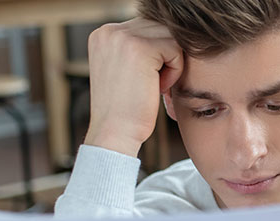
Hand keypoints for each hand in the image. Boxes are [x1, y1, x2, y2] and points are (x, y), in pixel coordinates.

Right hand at [84, 18, 183, 156]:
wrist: (115, 134)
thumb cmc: (126, 111)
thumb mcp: (126, 71)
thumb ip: (139, 49)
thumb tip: (169, 34)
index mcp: (104, 34)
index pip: (147, 27)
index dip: (157, 55)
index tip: (146, 81)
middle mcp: (109, 30)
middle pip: (160, 28)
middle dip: (166, 57)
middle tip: (156, 85)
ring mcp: (122, 37)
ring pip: (169, 36)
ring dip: (171, 63)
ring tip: (157, 86)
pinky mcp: (139, 48)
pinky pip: (175, 48)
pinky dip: (175, 71)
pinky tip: (159, 88)